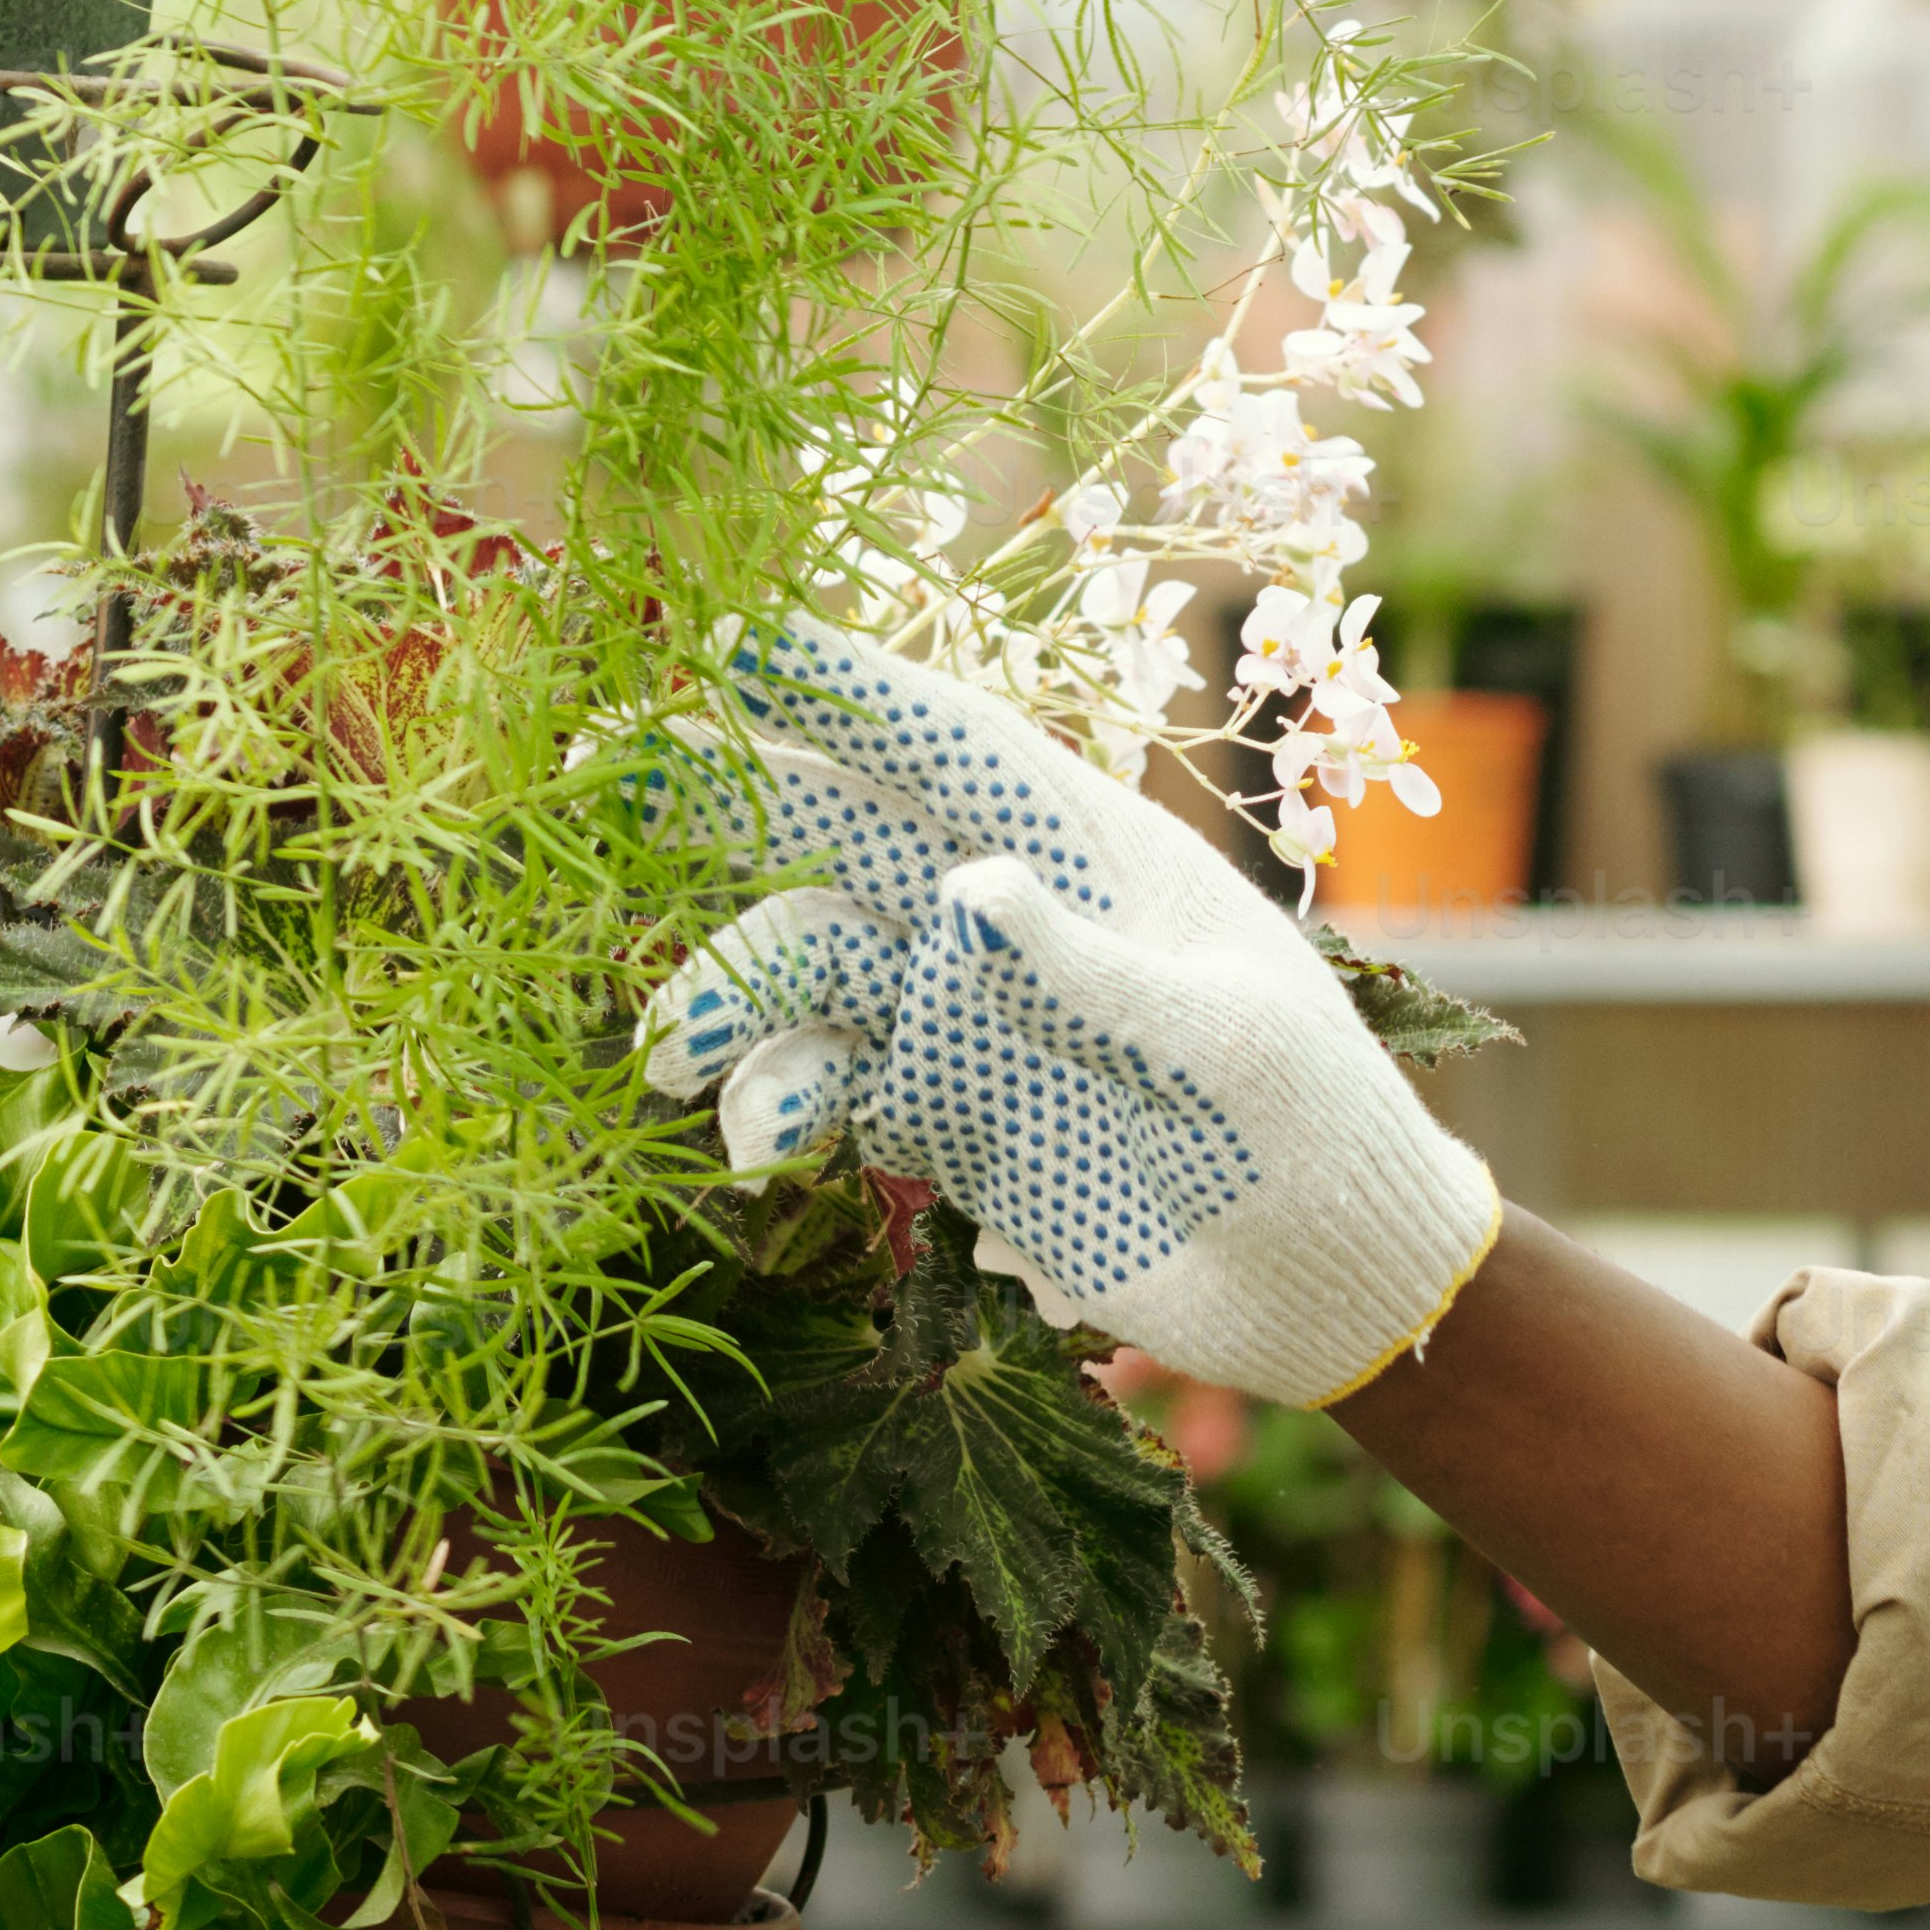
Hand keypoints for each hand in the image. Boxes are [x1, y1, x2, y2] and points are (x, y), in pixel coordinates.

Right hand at [631, 620, 1501, 1400]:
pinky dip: (773, 1104)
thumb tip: (966, 890)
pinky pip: (820, 1086)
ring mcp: (962, 1014)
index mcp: (1093, 855)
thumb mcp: (1226, 1042)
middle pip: (841, 830)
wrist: (1322, 1283)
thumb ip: (1093, 973)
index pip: (952, 746)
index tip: (735, 645)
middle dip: (728, 800)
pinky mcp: (937, 1114)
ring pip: (803, 967)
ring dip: (726, 994)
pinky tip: (757, 1145)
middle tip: (607, 777)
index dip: (845, 690)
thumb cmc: (1314, 1130)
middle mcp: (1008, 917)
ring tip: (667, 1051)